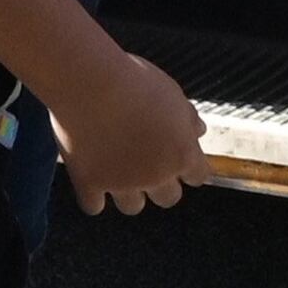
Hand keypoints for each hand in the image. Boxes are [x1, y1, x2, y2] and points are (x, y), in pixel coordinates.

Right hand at [54, 52, 209, 214]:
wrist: (88, 81)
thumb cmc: (132, 80)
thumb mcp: (170, 92)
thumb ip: (187, 117)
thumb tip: (199, 130)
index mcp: (181, 153)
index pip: (198, 176)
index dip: (187, 166)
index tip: (175, 155)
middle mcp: (156, 175)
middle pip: (168, 198)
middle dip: (160, 183)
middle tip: (145, 162)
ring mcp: (122, 183)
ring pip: (133, 207)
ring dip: (128, 193)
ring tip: (116, 170)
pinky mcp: (89, 183)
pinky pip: (93, 206)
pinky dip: (93, 196)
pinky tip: (90, 179)